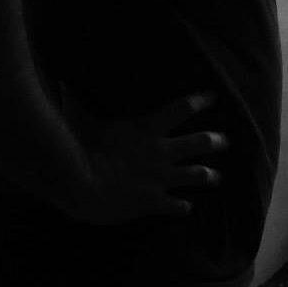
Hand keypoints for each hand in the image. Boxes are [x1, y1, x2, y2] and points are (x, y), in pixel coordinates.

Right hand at [58, 93, 228, 224]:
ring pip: (195, 175)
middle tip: (225, 140)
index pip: (181, 109)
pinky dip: (182, 207)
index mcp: (147, 129)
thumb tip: (61, 78)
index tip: (213, 97)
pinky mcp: (153, 201)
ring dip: (208, 176)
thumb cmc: (80, 147)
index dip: (199, 102)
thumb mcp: (79, 117)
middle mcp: (160, 152)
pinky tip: (188, 208)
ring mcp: (160, 178)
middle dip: (214, 141)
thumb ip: (75, 98)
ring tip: (217, 177)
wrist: (83, 184)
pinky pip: (175, 205)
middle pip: (197, 143)